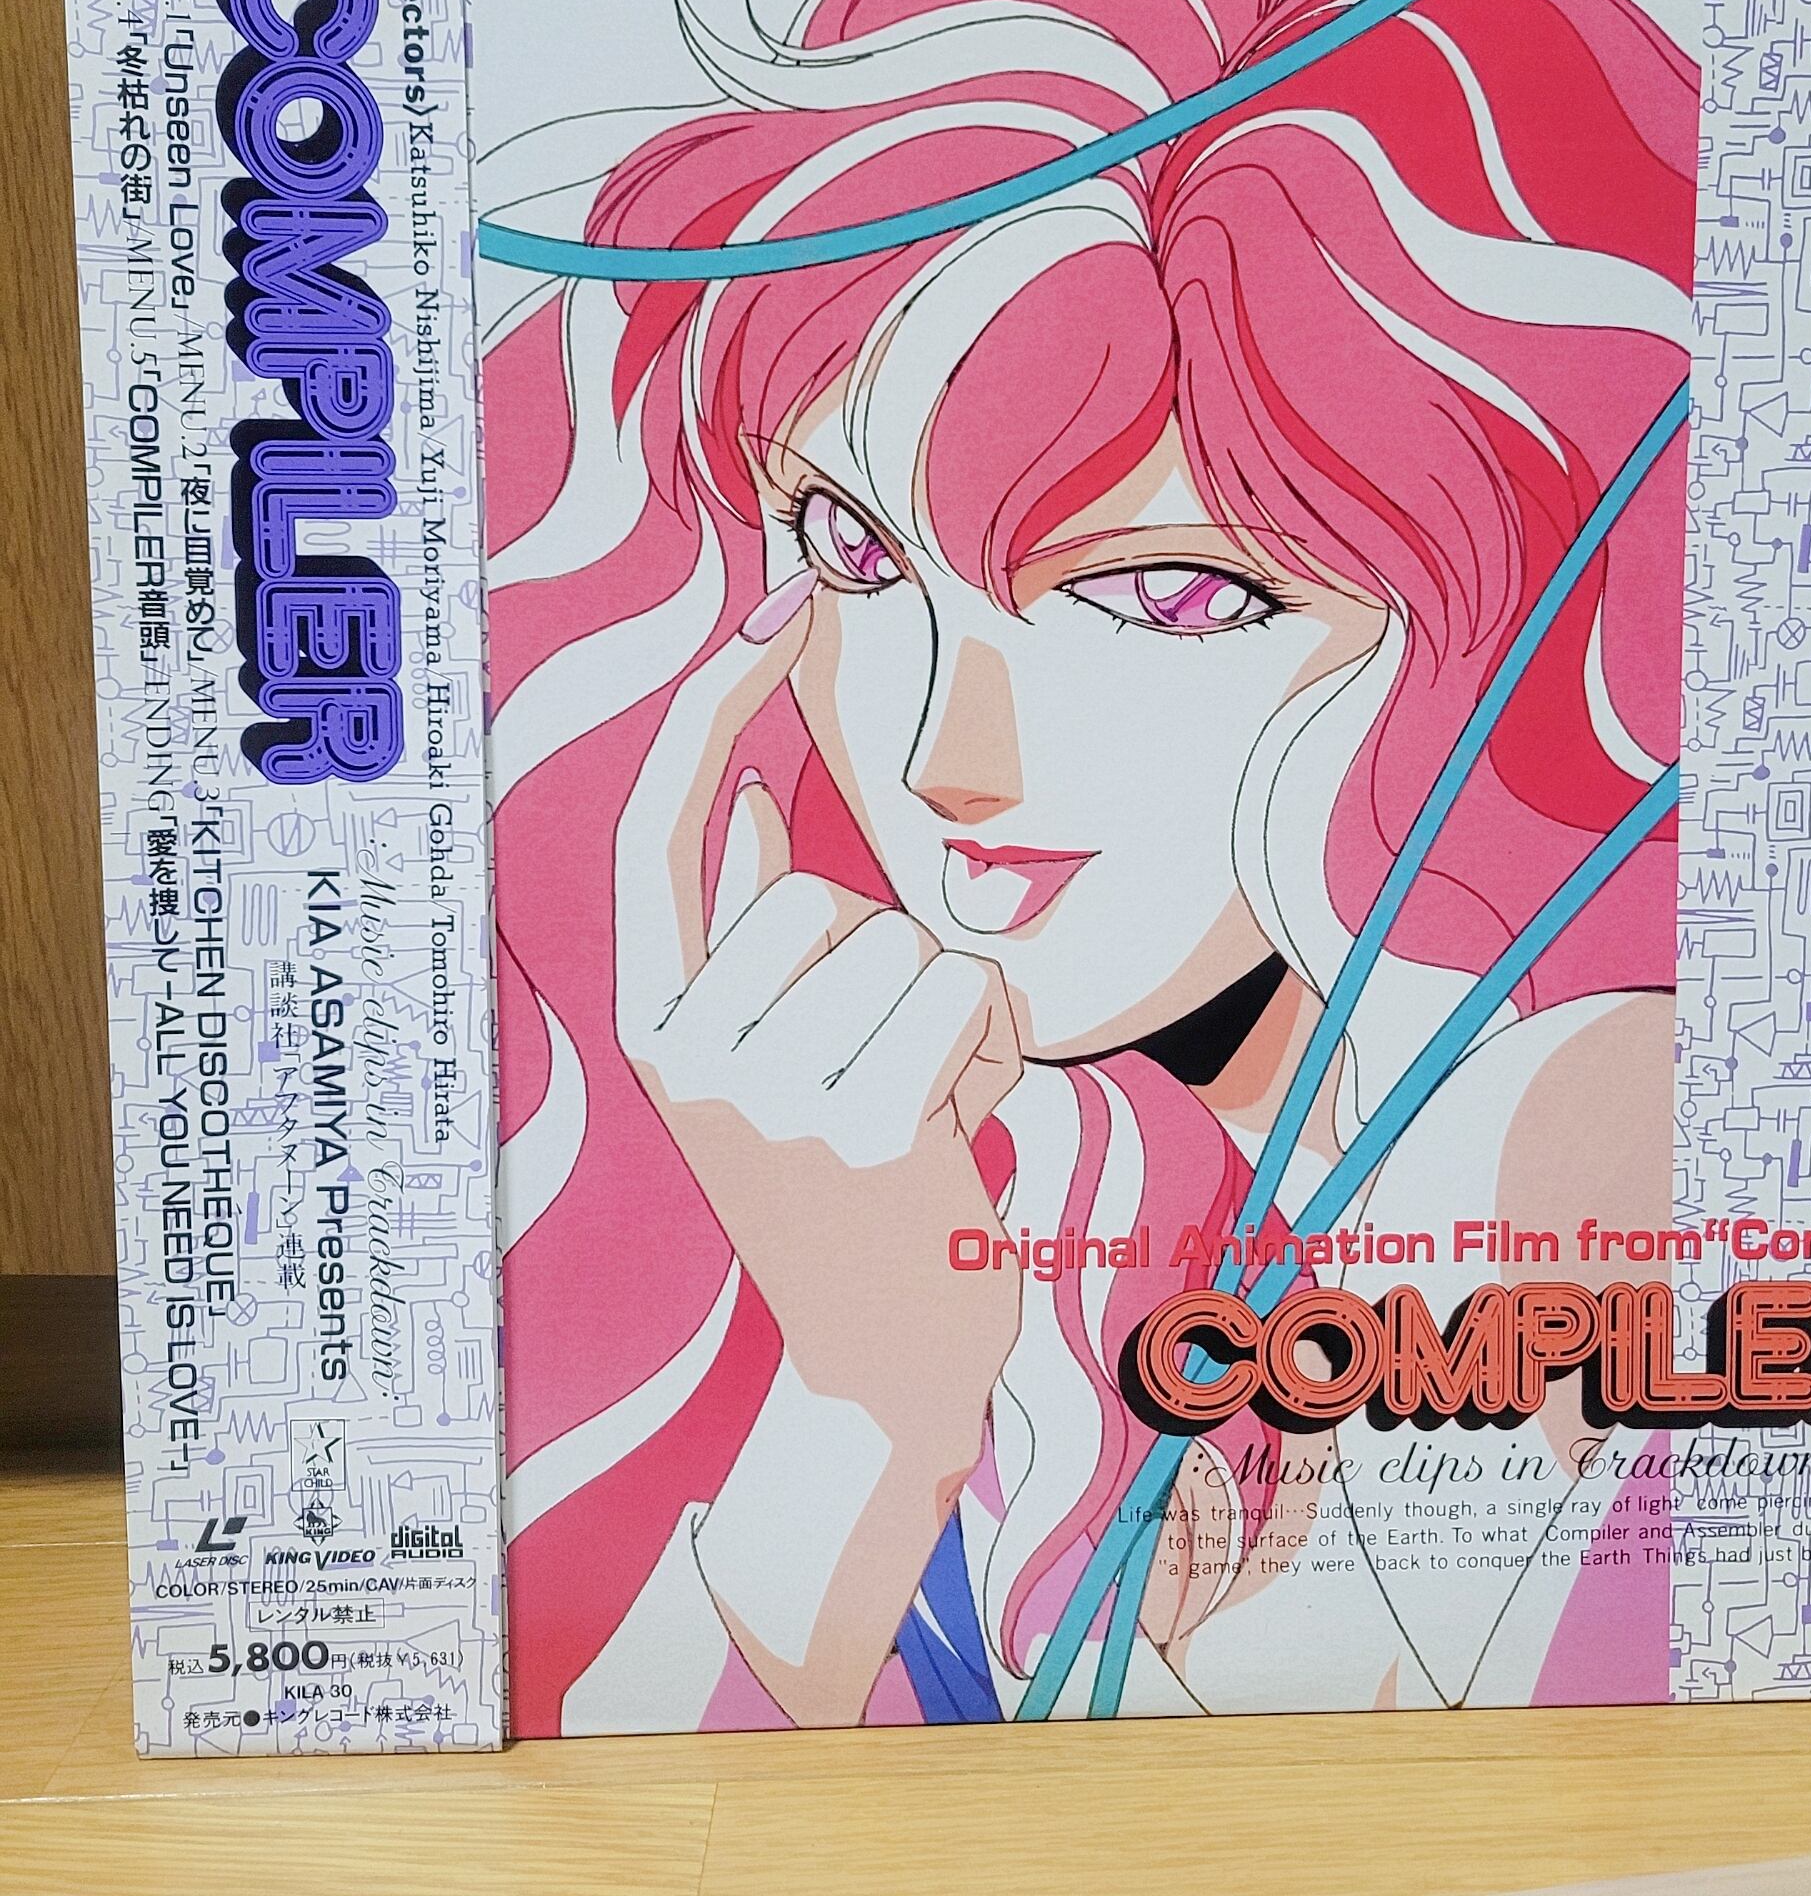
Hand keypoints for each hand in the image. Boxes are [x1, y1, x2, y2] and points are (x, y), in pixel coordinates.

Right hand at [616, 570, 1023, 1478]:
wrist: (878, 1362)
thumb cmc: (846, 1189)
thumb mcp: (763, 1062)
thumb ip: (742, 936)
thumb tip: (735, 793)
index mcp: (654, 1026)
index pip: (662, 833)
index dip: (712, 712)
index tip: (774, 611)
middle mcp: (685, 1057)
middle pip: (828, 892)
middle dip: (887, 969)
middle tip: (881, 1084)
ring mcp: (765, 1098)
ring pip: (909, 941)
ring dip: (950, 1019)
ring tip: (920, 1115)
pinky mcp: (860, 1131)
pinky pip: (965, 993)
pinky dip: (993, 1050)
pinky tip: (961, 1132)